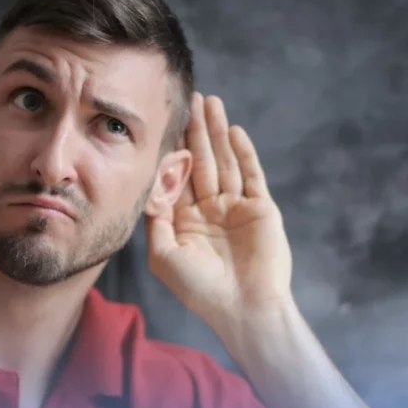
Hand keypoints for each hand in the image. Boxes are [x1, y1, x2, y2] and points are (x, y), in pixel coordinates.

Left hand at [145, 92, 293, 323]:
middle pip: (202, 162)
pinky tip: (234, 131)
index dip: (172, 150)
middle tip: (191, 99)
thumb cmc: (200, 289)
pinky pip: (252, 175)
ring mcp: (237, 208)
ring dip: (218, 133)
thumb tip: (146, 188)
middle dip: (196, 131)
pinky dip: (244, 153)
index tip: (163, 122)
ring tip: (212, 102)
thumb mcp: (164, 256)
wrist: (244, 308)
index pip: (178, 177)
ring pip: (226, 162)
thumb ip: (155, 220)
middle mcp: (211, 210)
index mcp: (186, 221)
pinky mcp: (261, 209)